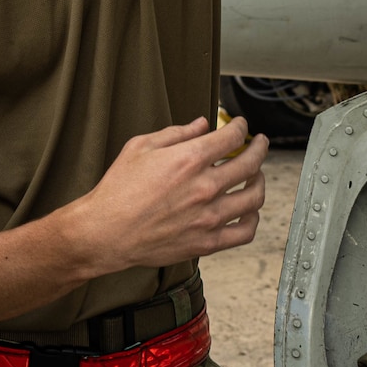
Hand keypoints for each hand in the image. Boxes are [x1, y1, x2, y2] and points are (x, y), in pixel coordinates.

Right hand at [65, 116, 269, 272]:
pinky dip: (253, 218)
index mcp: (189, 160)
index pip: (232, 137)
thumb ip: (176, 134)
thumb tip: (201, 124)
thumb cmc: (118, 190)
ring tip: (257, 176)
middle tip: (259, 144)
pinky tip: (249, 211)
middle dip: (259, 148)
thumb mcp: (140, 147)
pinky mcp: (207, 242)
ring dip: (260, 181)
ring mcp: (209, 217)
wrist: (106, 231)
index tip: (241, 126)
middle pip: (250, 164)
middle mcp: (205, 187)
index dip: (241, 127)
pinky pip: (245, 231)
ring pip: (254, 197)